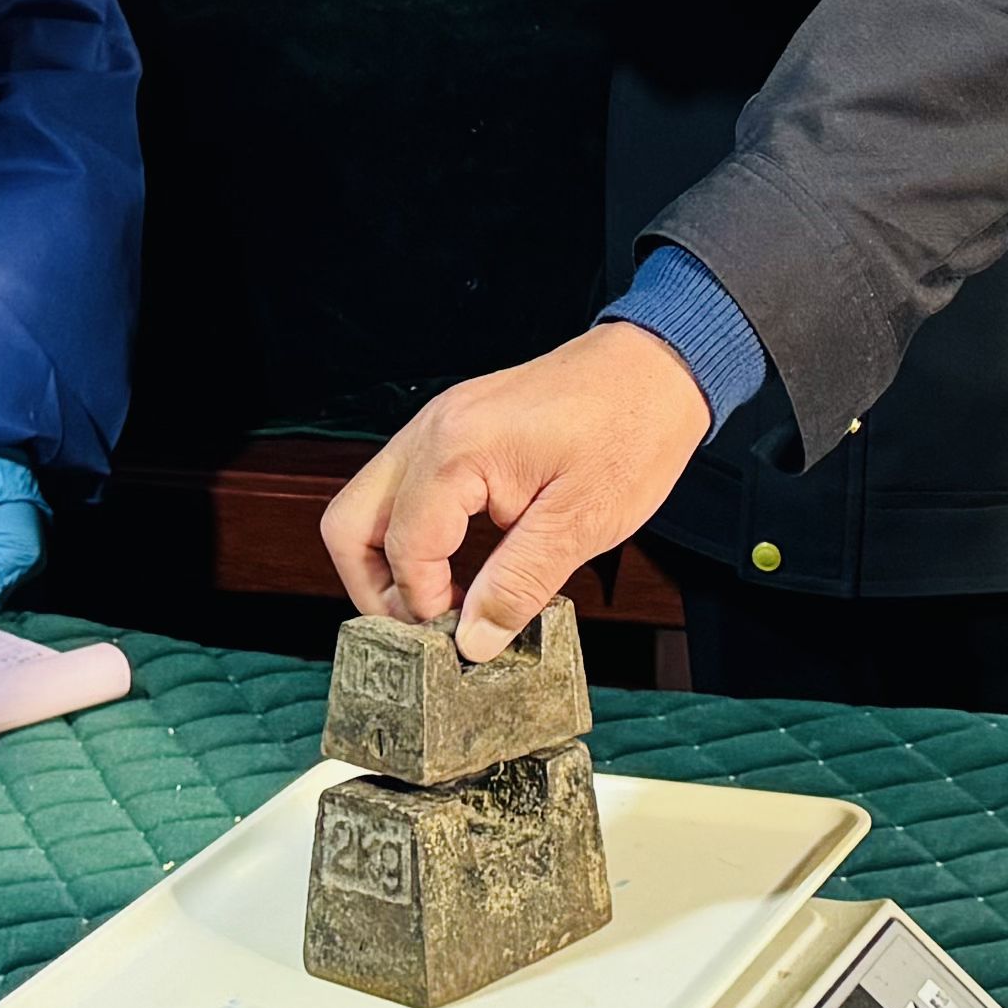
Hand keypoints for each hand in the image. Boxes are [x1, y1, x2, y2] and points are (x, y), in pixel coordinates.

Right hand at [323, 323, 716, 655]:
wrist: (658, 366)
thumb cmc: (631, 429)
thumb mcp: (582, 523)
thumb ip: (518, 586)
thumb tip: (474, 641)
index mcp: (458, 451)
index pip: (404, 550)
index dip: (424, 606)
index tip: (459, 636)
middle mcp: (432, 431)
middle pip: (350, 524)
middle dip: (375, 587)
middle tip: (423, 627)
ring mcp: (438, 425)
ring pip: (369, 505)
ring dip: (392, 561)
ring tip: (440, 602)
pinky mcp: (454, 428)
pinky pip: (406, 488)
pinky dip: (416, 532)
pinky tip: (458, 564)